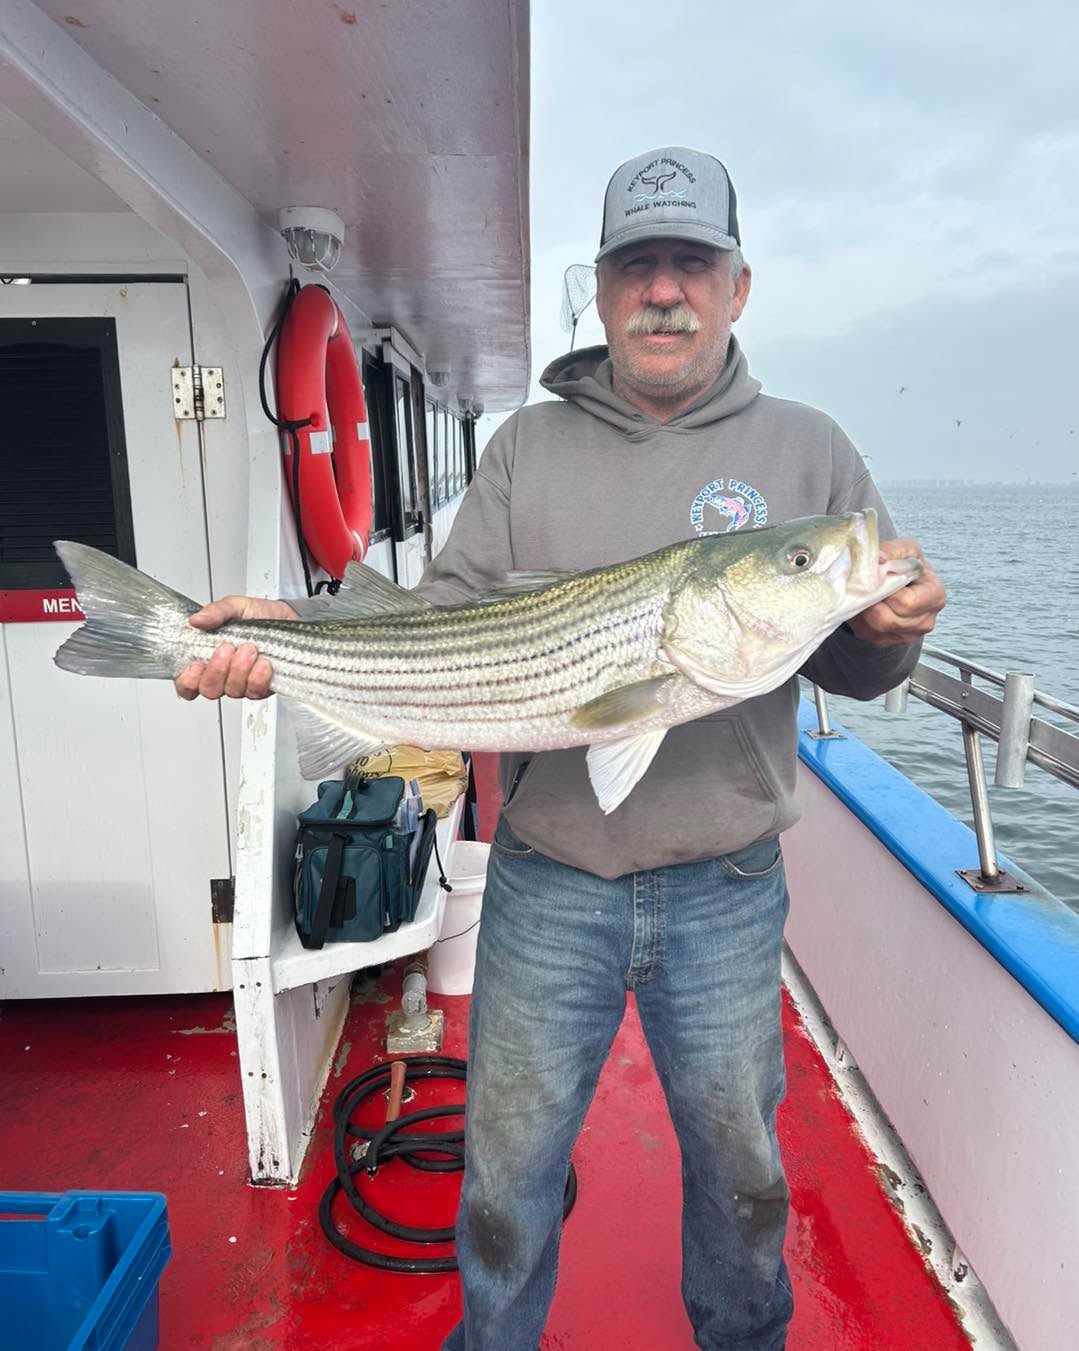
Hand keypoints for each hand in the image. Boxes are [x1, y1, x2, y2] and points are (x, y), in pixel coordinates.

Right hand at [175, 596, 297, 700]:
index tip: (195, 665)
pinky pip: (255, 692)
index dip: (187, 681)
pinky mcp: (263, 687)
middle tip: (228, 648)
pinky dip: (258, 678)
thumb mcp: (235, 606)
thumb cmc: (259, 615)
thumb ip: (215, 612)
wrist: (290, 618)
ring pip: (233, 691)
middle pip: (209, 690)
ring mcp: (243, 683)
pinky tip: (263, 664)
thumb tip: (196, 620)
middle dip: (217, 670)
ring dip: (240, 670)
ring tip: (249, 649)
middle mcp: (224, 674)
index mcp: (208, 657)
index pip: (188, 683)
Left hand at [846, 539, 945, 647]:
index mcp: (935, 596)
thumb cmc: (906, 565)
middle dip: (870, 602)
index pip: (907, 603)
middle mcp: (925, 621)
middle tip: (860, 587)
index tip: (875, 578)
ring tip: (861, 594)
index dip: (886, 591)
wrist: (902, 582)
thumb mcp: (905, 551)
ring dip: (862, 611)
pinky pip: (866, 634)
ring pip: (874, 628)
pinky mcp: (888, 642)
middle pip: (888, 620)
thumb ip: (893, 551)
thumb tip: (879, 559)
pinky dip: (859, 619)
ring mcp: (907, 635)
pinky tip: (862, 605)